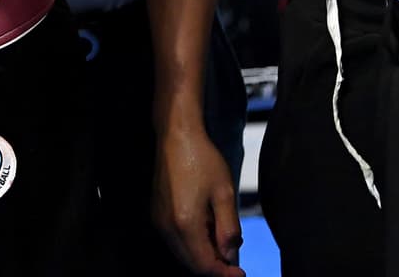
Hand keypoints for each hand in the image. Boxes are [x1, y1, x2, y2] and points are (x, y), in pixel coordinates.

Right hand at [153, 124, 245, 276]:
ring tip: (223, 242)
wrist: (177, 136)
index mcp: (186, 224)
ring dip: (204, 256)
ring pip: (183, 254)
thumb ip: (229, 229)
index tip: (242, 273)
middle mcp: (168, 227)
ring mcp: (159, 221)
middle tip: (236, 262)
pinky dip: (193, 244)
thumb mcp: (225, 193)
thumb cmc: (203, 159)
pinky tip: (207, 230)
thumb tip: (231, 256)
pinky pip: (176, 241)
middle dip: (215, 267)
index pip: (205, 265)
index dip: (225, 274)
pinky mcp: (157, 214)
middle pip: (192, 264)